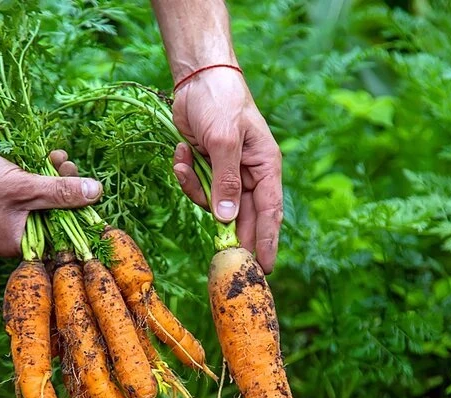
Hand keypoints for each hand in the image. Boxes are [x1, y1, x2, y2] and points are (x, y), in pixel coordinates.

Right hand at [0, 141, 98, 256]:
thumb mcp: (25, 188)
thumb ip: (61, 192)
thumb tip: (96, 193)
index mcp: (18, 244)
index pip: (61, 237)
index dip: (79, 216)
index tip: (92, 195)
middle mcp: (15, 234)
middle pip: (55, 216)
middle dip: (68, 190)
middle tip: (73, 167)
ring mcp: (9, 216)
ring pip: (45, 199)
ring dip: (57, 178)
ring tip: (60, 158)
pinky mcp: (5, 198)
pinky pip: (32, 189)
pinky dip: (42, 174)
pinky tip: (49, 156)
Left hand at [171, 68, 283, 273]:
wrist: (197, 76)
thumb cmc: (220, 101)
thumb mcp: (223, 141)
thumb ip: (226, 181)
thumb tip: (226, 219)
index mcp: (265, 167)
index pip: (270, 212)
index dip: (267, 242)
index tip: (264, 269)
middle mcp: (250, 174)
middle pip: (242, 215)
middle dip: (227, 231)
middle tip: (220, 258)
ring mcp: (227, 172)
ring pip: (214, 203)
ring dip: (195, 189)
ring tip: (185, 160)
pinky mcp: (206, 167)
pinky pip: (196, 186)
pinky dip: (185, 174)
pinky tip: (180, 152)